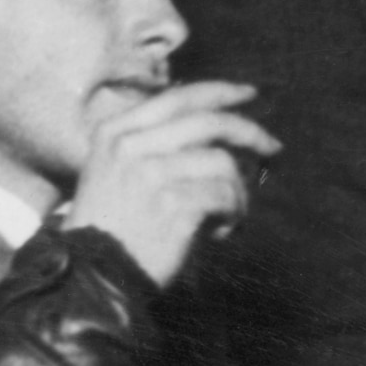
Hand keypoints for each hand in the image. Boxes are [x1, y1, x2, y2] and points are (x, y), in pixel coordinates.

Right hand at [64, 81, 276, 285]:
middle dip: (250, 132)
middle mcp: (130, 146)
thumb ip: (154, 141)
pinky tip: (216, 232)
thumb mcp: (115, 169)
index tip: (250, 94)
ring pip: (224, 164)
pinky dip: (231, 215)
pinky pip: (226, 196)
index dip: (220, 92)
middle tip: (273, 147)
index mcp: (116, 132)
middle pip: (210, 122)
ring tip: (226, 215)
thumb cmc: (113, 225)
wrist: (91, 272)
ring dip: (238, 192)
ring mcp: (151, 173)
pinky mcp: (173, 203)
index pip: (178, 98)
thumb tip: (220, 123)